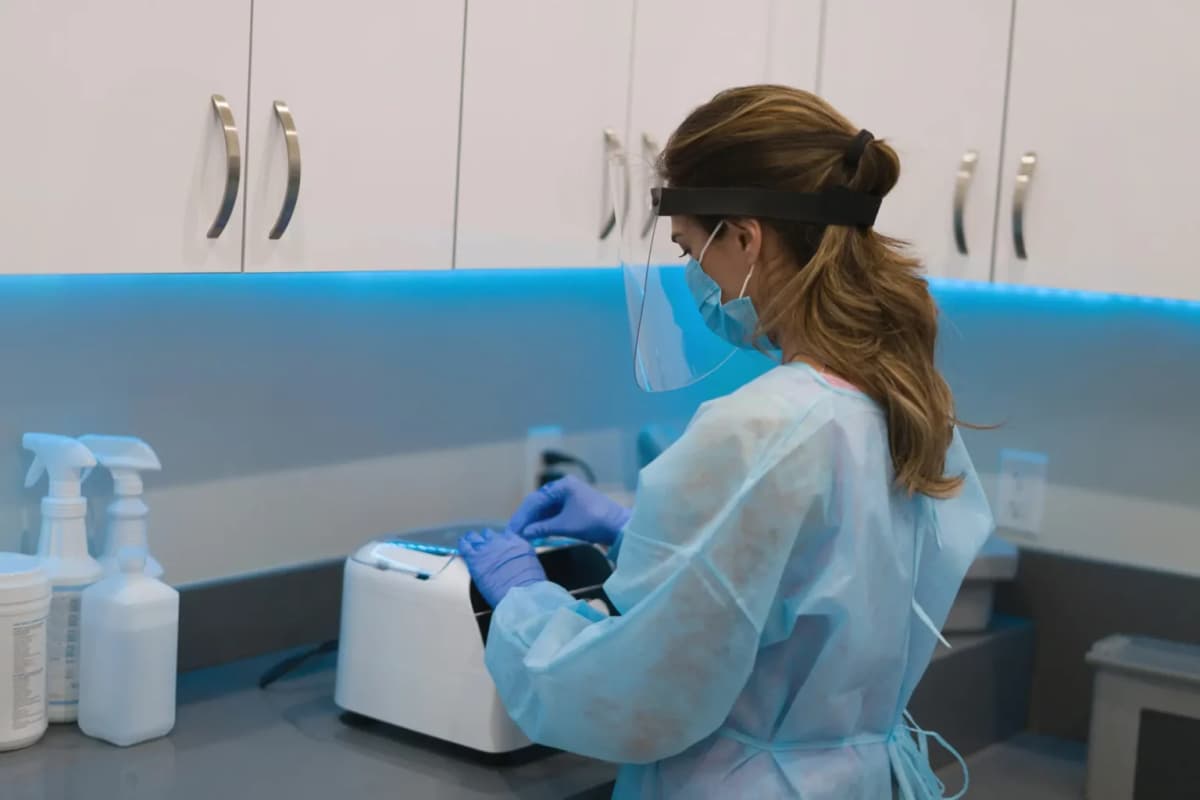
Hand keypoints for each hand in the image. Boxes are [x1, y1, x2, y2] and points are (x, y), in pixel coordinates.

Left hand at [457, 528, 546, 607]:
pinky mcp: (474, 558)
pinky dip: (463, 544)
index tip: (499, 545)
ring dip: (473, 540)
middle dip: (487, 540)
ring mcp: (487, 549)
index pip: (505, 534)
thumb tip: (516, 561)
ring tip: (469, 542)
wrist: (520, 594)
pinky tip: (462, 545)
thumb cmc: (528, 585)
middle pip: (489, 534)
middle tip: (485, 547)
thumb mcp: (531, 565)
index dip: (501, 540)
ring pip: (475, 537)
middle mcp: (501, 542)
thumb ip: (521, 558)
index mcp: (516, 543)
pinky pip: (465, 546)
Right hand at [508, 475, 631, 545]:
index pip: (535, 500)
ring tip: (522, 536)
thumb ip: (543, 528)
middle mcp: (564, 488)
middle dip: (526, 520)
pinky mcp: (574, 508)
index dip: (522, 517)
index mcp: (562, 486)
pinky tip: (536, 534)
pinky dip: (544, 525)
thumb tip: (525, 533)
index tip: (513, 531)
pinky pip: (553, 515)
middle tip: (514, 534)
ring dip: (535, 523)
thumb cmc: (594, 522)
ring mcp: (569, 497)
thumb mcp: (566, 525)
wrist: (620, 528)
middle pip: (538, 504)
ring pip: (545, 510)